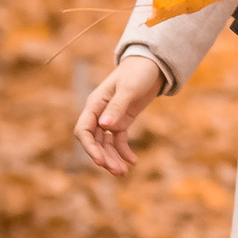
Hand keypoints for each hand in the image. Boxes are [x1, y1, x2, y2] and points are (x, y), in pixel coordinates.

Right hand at [75, 49, 167, 175]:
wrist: (152, 65)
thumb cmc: (138, 72)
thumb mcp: (129, 88)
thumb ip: (117, 106)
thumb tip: (104, 125)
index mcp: (95, 104)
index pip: (84, 130)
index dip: (90, 148)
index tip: (100, 162)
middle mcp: (99, 113)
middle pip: (95, 141)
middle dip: (104, 157)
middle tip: (118, 172)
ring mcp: (110, 118)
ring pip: (106, 144)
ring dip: (113, 158)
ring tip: (124, 173)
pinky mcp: (122, 121)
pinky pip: (118, 140)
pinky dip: (124, 151)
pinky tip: (133, 161)